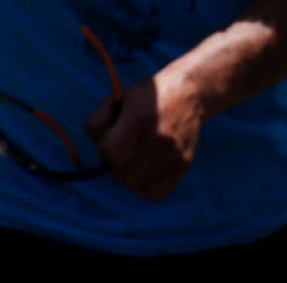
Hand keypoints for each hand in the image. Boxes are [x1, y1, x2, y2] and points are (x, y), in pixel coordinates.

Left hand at [87, 67, 205, 200]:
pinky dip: (147, 187)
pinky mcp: (184, 163)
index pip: (109, 154)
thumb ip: (97, 123)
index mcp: (138, 120)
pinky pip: (156, 193)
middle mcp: (158, 139)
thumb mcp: (117, 98)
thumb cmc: (147, 96)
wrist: (189, 92)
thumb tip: (98, 153)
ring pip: (137, 186)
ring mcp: (173, 153)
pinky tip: (147, 171)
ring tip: (136, 161)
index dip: (105, 149)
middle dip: (117, 165)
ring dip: (131, 177)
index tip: (113, 140)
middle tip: (125, 151)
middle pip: (122, 174)